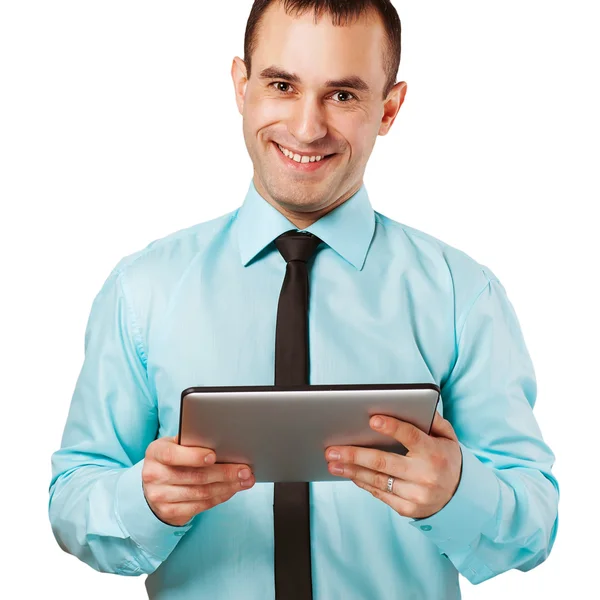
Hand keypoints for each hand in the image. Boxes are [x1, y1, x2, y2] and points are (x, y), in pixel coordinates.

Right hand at [142, 436, 254, 526]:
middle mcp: (154, 475)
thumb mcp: (175, 445)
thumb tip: (223, 443)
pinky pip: (201, 506)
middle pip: (194, 476)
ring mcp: (160, 496)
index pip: (172, 455)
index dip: (193, 456)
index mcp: (155, 453)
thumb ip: (192, 443)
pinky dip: (220, 497)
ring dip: (228, 486)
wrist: (154, 485)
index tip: (214, 456)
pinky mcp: (169, 512)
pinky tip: (232, 490)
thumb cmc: (173, 458)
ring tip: (245, 480)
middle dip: (224, 473)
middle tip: (245, 470)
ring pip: (201, 493)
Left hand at [325, 412, 461, 518]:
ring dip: (350, 470)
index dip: (392, 427)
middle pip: (383, 462)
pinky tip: (349, 474)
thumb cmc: (446, 458)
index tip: (372, 419)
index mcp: (435, 453)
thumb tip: (413, 404)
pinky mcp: (408, 509)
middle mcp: (425, 475)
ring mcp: (416, 495)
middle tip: (331, 449)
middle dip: (354, 454)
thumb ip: (432, 420)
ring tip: (332, 462)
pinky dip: (362, 482)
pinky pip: (380, 493)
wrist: (461, 497)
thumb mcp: (447, 437)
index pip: (410, 436)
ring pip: (377, 479)